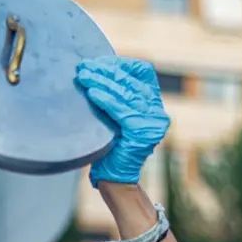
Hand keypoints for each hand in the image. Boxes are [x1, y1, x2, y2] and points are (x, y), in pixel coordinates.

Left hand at [75, 56, 169, 188]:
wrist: (114, 179)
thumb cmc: (109, 147)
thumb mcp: (115, 115)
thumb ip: (115, 95)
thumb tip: (96, 68)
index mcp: (154, 105)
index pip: (142, 72)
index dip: (121, 64)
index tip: (98, 62)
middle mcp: (157, 112)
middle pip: (131, 81)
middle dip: (105, 71)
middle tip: (84, 66)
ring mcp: (152, 123)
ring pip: (125, 93)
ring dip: (101, 82)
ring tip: (83, 75)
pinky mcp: (143, 132)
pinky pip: (121, 110)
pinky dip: (105, 99)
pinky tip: (92, 92)